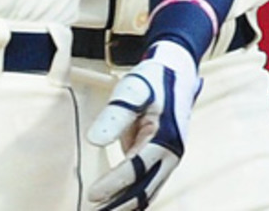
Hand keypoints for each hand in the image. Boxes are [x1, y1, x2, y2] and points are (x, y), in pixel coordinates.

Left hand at [85, 40, 200, 210]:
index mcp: (166, 139)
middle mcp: (170, 155)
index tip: (92, 195)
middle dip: (118, 204)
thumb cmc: (152, 79)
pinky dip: (131, 197)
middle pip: (143, 189)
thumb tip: (94, 141)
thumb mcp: (133, 89)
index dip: (113, 184)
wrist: (176, 71)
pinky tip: (115, 207)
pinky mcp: (159, 159)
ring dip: (124, 205)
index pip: (135, 168)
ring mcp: (167, 159)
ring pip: (146, 190)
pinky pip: (146, 184)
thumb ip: (116, 116)